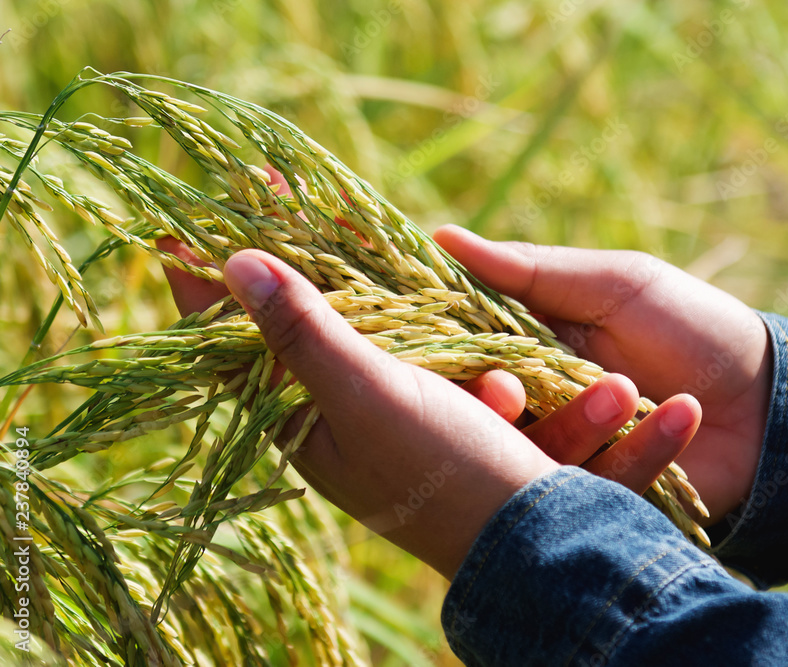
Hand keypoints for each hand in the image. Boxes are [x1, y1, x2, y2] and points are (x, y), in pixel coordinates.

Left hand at [159, 241, 702, 576]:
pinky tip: (415, 274)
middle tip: (278, 192)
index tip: (190, 219)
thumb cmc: (442, 471)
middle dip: (285, 255)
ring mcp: (380, 405)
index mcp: (294, 419)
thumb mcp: (367, 395)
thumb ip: (305, 332)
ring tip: (343, 220)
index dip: (206, 279)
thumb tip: (237, 262)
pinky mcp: (429, 400)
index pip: (227, 340)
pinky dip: (414, 311)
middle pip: (288, 320)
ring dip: (354, 276)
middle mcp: (328, 412)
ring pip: (351, 322)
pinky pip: (409, 339)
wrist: (531, 532)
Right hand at [433, 226, 772, 523]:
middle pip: (481, 424)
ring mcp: (572, 459)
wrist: (770, 397)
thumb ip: (530, 271)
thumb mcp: (613, 285)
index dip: (452, 366)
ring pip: (533, 459)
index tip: (461, 353)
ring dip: (577, 423)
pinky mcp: (606, 499)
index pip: (462, 364)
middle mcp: (537, 410)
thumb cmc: (691, 326)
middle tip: (510, 393)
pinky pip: (596, 487)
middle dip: (492, 409)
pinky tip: (684, 411)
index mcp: (526, 353)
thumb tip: (439, 237)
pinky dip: (640, 449)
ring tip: (627, 389)